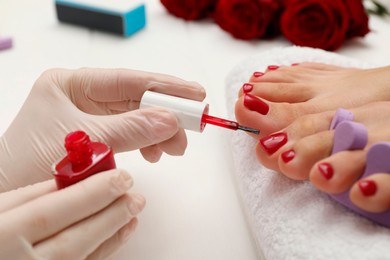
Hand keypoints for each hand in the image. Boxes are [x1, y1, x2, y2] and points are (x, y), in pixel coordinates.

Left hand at [0, 68, 205, 190]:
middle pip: (136, 99)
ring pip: (136, 118)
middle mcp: (81, 97)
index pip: (128, 80)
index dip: (165, 86)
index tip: (195, 94)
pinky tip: (154, 154)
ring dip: (159, 132)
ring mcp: (89, 116)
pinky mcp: (95, 136)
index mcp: (71, 84)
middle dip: (166, 114)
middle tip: (192, 126)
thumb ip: (131, 129)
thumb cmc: (30, 165)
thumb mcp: (86, 141)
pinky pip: (130, 134)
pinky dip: (146, 144)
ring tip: (174, 148)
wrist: (8, 193)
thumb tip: (171, 119)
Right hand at [0, 169, 144, 258]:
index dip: (91, 194)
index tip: (119, 177)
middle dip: (110, 215)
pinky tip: (114, 237)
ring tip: (132, 213)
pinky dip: (99, 253)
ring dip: (110, 235)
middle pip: (73, 240)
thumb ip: (28, 197)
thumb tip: (72, 182)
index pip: (51, 212)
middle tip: (134, 195)